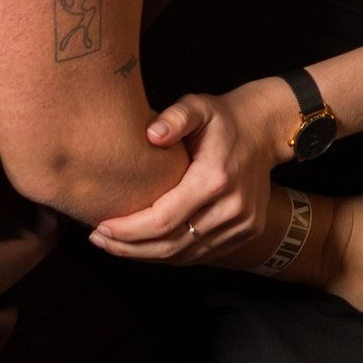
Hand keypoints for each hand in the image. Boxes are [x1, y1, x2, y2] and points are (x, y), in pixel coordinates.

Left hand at [90, 81, 288, 261]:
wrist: (265, 130)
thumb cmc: (223, 117)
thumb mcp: (199, 106)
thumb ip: (175, 117)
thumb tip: (151, 134)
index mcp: (215, 180)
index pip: (163, 220)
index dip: (128, 230)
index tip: (99, 227)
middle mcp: (232, 209)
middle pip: (171, 245)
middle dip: (129, 248)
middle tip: (98, 240)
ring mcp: (242, 225)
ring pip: (185, 256)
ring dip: (146, 256)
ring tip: (114, 245)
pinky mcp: (245, 233)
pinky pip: (200, 254)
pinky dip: (170, 255)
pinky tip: (145, 246)